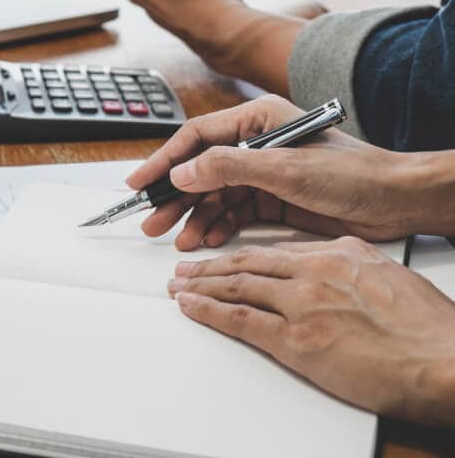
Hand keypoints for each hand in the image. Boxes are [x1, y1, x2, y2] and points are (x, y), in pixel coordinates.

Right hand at [128, 94, 418, 250]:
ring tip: (176, 237)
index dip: (164, 160)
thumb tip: (183, 171)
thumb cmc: (351, 173)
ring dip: (194, 216)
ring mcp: (262, 173)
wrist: (394, 201)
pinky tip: (206, 239)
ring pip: (214, 194)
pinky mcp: (271, 199)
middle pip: (200, 169)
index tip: (140, 182)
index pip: (196, 138)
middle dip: (175, 195)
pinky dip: (217, 226)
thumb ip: (228, 167)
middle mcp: (254, 144)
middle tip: (151, 219)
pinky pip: (233, 212)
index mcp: (255, 120)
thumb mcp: (283, 168)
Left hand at [168, 237, 454, 424]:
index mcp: (334, 252)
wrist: (445, 358)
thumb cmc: (426, 324)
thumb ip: (347, 264)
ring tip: (178, 285)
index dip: (241, 252)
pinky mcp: (297, 340)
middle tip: (185, 267)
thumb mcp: (384, 272)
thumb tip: (328, 265)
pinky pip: (241, 319)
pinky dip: (210, 311)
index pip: (273, 249)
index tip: (224, 256)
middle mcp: (312, 272)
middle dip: (211, 265)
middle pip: (247, 262)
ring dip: (202, 285)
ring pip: (238, 286)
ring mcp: (302, 304)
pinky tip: (191, 306)